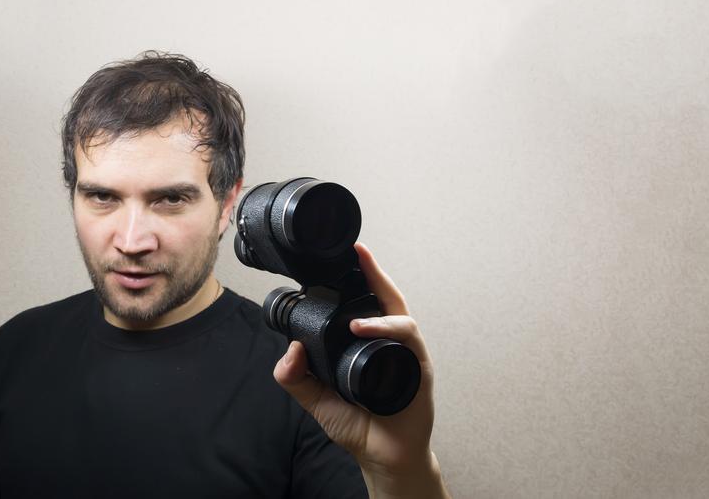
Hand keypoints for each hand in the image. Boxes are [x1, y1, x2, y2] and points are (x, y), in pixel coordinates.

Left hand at [274, 243, 449, 497]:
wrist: (383, 457)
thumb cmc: (358, 426)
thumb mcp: (316, 400)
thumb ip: (296, 377)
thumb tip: (289, 348)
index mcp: (368, 343)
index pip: (365, 303)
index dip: (359, 278)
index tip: (347, 255)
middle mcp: (390, 342)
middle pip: (388, 298)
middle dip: (375, 273)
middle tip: (360, 252)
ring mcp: (406, 354)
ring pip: (400, 316)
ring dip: (379, 312)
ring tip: (354, 322)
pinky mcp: (419, 370)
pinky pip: (408, 342)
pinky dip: (388, 332)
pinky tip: (368, 332)